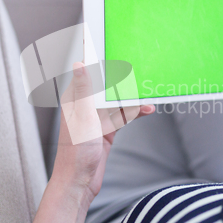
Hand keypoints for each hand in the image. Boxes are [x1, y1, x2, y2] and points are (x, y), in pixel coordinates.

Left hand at [52, 62, 154, 202]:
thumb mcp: (83, 117)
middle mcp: (85, 106)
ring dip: (132, 98)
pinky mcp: (106, 129)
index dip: (96, 57)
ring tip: (148, 95)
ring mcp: (96, 118)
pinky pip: (122, 115)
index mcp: (75, 99)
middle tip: (138, 68)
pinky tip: (146, 110)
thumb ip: (83, 90)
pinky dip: (134, 112)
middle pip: (106, 85)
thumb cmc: (75, 152)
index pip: (86, 72)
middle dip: (121, 77)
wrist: (79, 182)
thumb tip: (79, 63)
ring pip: (117, 100)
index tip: (106, 40)